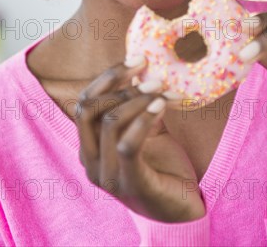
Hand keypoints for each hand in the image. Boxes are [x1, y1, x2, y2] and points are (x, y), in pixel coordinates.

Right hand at [74, 59, 205, 222]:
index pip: (83, 103)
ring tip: (162, 89)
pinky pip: (128, 145)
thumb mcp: (145, 128)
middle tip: (150, 71)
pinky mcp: (131, 185)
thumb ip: (137, 104)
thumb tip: (142, 66)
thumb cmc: (162, 164)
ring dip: (138, 98)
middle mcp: (90, 162)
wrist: (182, 207)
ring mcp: (107, 176)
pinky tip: (162, 105)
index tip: (136, 59)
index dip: (107, 77)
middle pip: (88, 108)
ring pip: (110, 122)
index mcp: (89, 146)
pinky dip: (144, 119)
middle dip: (119, 82)